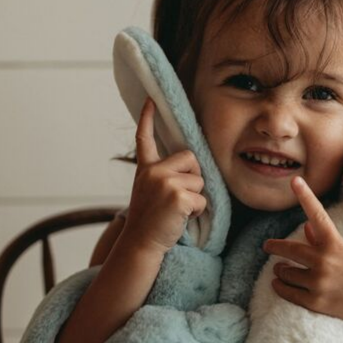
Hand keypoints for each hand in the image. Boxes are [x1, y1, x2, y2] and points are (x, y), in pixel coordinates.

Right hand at [120, 97, 206, 254]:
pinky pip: (202, 199)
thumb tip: (191, 165)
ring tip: (177, 210)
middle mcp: (153, 171)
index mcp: (145, 169)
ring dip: (195, 197)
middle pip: (191, 158)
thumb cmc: (150, 221)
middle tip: (179, 197)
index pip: (145, 138)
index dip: (148, 118)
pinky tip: (181, 218)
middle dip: (193, 177)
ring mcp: (164, 182)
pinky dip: (197, 211)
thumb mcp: (150, 192)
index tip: (151, 100)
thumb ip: (163, 176)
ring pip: (200, 180)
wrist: (141, 243)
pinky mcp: (177, 196)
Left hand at [262, 176, 342, 330]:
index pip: (317, 215)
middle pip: (289, 249)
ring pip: (286, 273)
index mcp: (336, 244)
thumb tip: (306, 227)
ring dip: (279, 270)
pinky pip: (287, 292)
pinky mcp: (315, 302)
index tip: (294, 180)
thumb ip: (325, 241)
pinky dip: (279, 286)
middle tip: (267, 246)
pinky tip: (277, 283)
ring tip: (279, 268)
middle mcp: (325, 262)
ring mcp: (319, 283)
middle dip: (274, 247)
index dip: (305, 196)